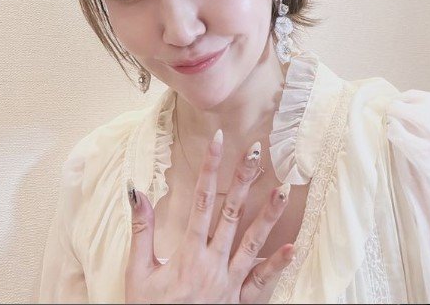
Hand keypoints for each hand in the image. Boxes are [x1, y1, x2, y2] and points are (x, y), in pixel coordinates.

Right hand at [125, 130, 293, 303]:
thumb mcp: (138, 273)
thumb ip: (141, 230)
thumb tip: (136, 191)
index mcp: (188, 253)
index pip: (201, 200)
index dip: (210, 168)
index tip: (218, 141)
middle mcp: (212, 263)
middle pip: (231, 213)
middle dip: (243, 179)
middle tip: (255, 152)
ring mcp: (229, 283)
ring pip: (252, 243)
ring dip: (269, 215)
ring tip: (284, 190)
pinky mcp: (239, 302)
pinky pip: (261, 283)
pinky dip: (277, 265)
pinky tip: (293, 247)